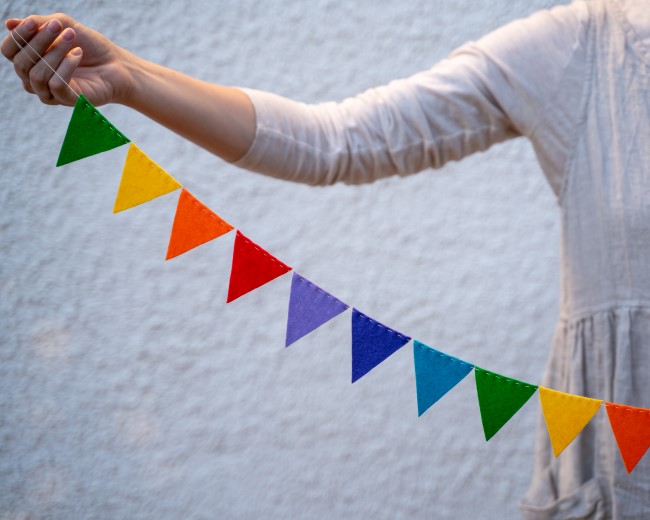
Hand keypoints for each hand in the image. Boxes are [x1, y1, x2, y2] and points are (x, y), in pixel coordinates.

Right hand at [2, 14, 133, 106]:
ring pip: (37, 75)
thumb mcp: (63, 26)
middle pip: (21, 63)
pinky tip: (78, 55)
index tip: (33, 22)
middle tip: (60, 27)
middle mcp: (34, 79)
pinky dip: (66, 67)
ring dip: (55, 53)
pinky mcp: (67, 101)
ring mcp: (50, 93)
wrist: (117, 64)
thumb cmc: (90, 46)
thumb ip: (38, 24)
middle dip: (39, 41)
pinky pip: (56, 85)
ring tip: (73, 39)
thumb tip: (9, 24)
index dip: (17, 37)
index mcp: (29, 60)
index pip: (8, 51)